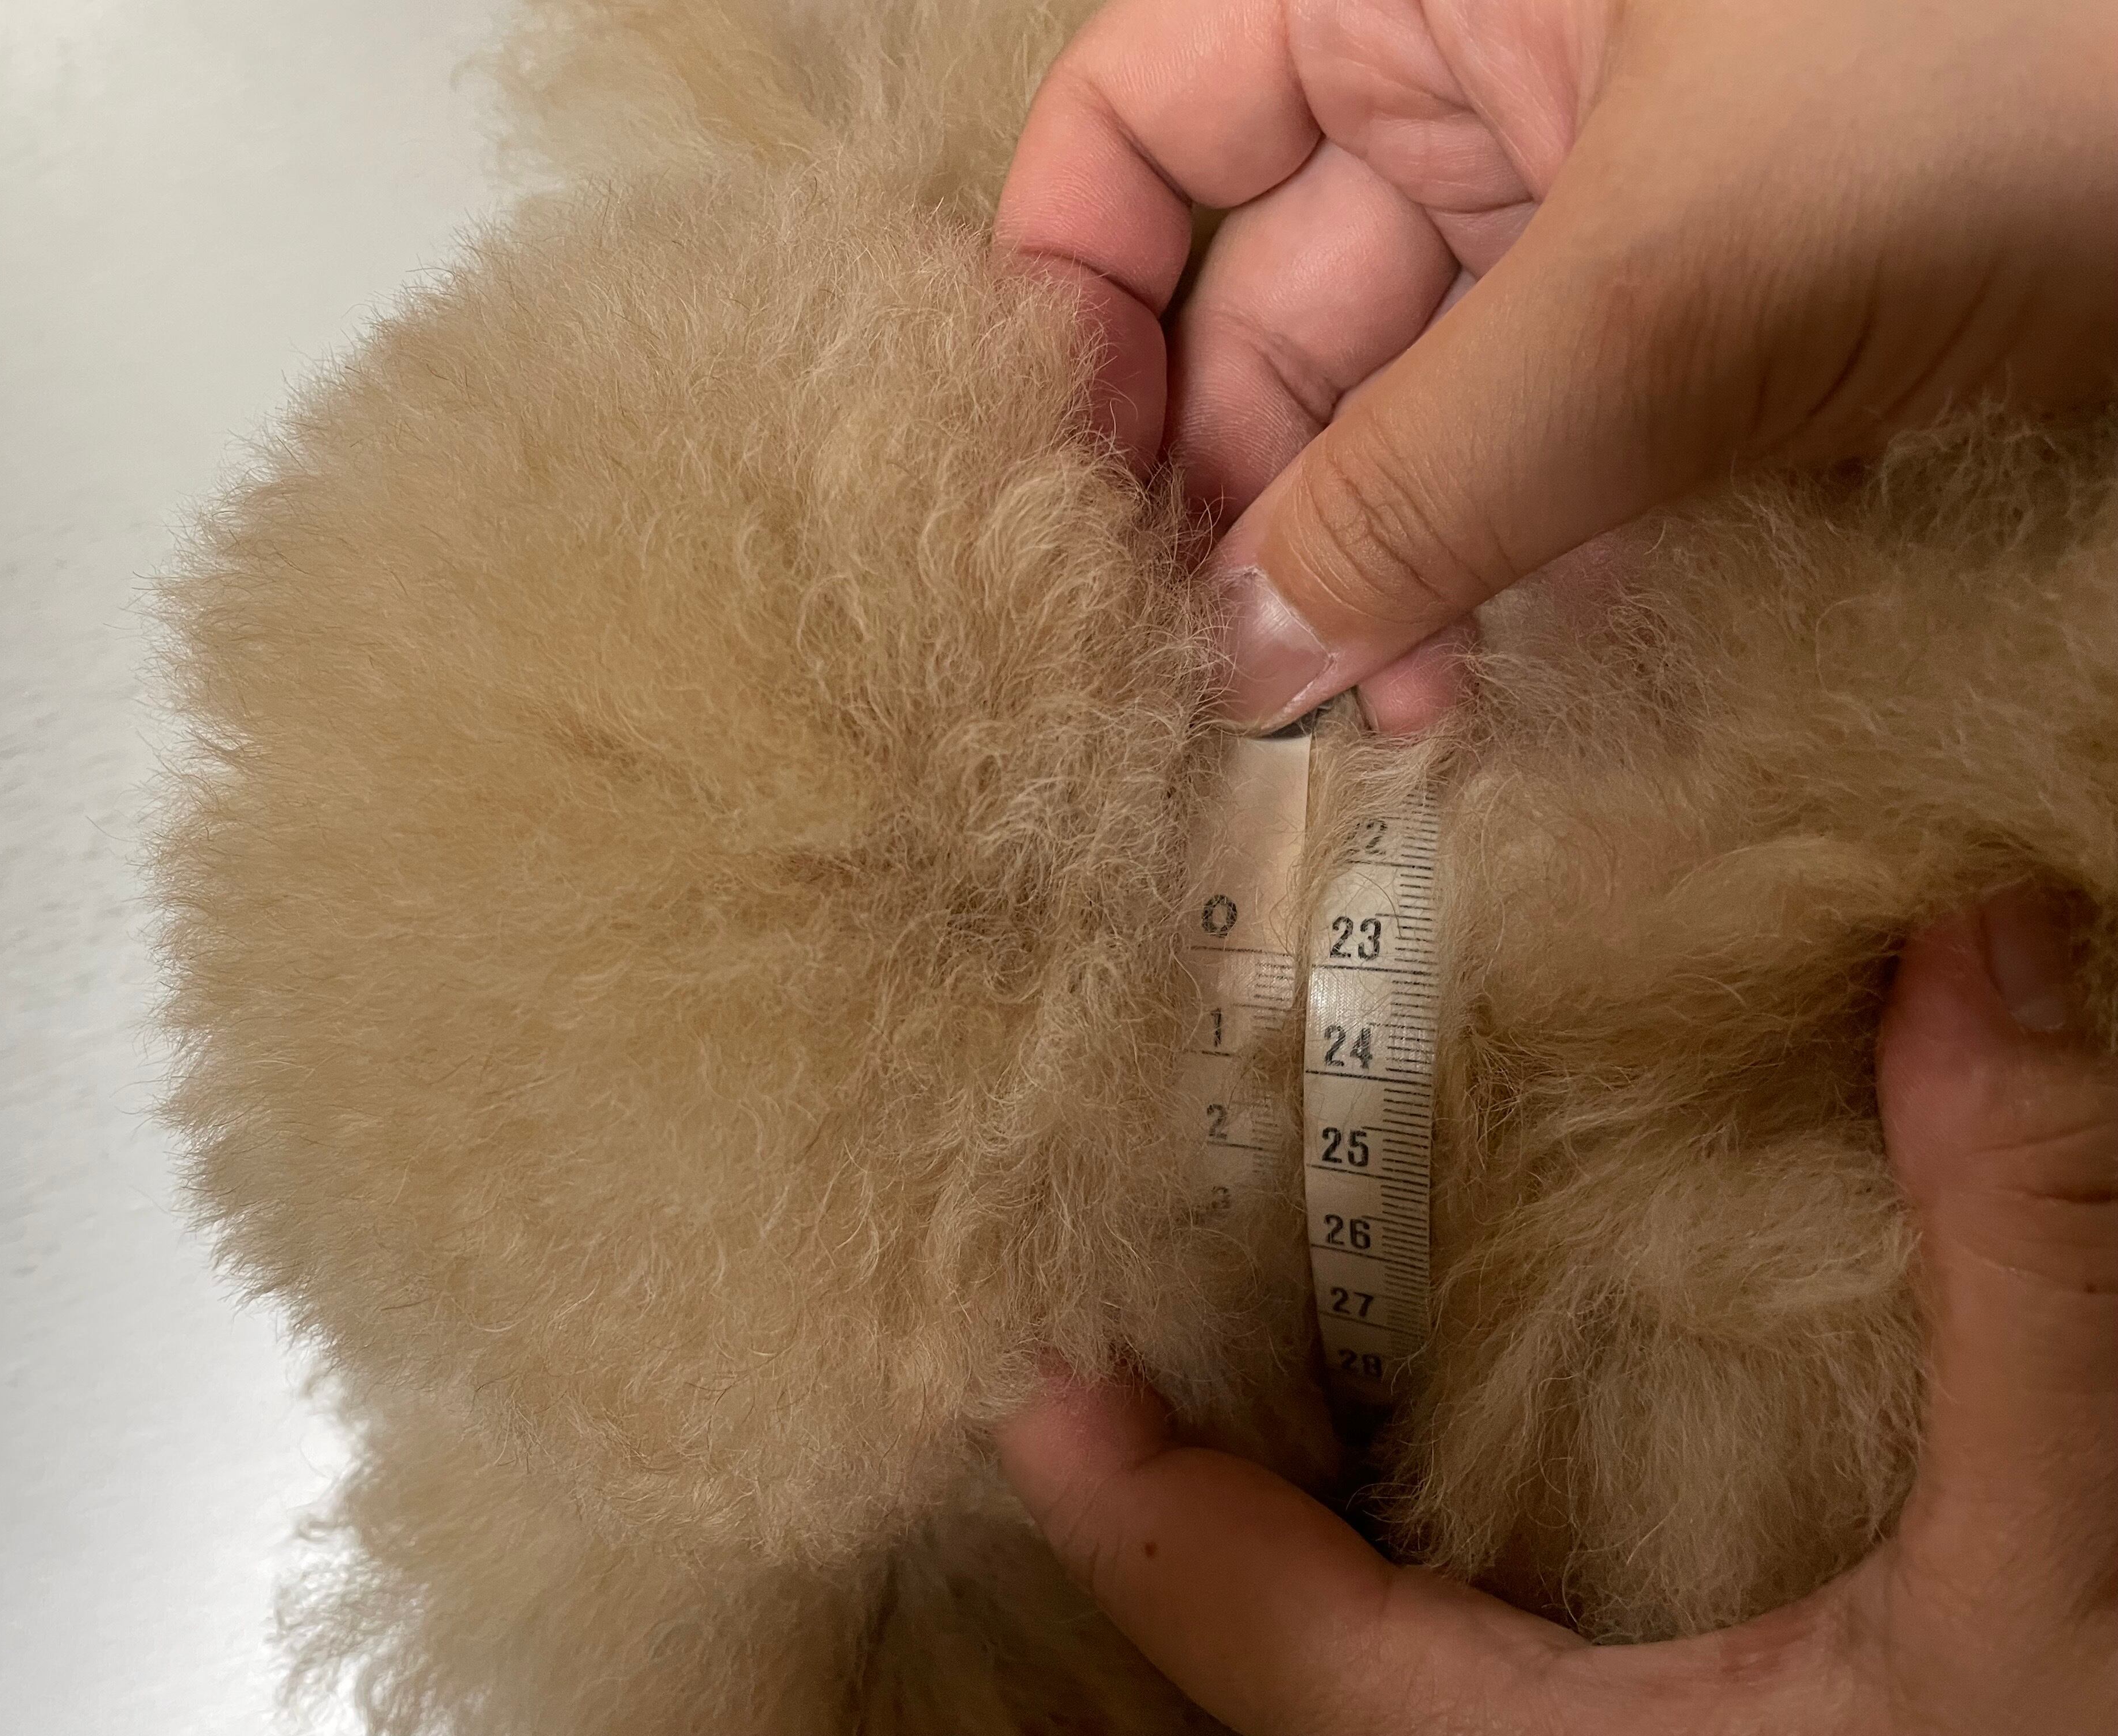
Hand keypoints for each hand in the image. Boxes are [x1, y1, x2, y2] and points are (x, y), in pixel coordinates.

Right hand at [996, 0, 2117, 732]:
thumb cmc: (2018, 60)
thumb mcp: (1673, 278)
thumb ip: (1430, 477)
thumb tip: (1241, 656)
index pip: (1146, 113)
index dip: (1077, 301)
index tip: (1066, 505)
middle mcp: (1491, 52)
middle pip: (1277, 290)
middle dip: (1255, 493)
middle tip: (1244, 686)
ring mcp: (1612, 181)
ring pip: (1422, 387)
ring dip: (1389, 561)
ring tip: (1392, 712)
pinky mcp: (1726, 297)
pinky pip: (1561, 435)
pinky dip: (1521, 555)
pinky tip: (1500, 672)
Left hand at [998, 888, 2117, 1732]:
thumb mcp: (2061, 1564)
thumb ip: (2016, 1269)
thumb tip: (1971, 950)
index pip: (1266, 1641)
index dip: (1131, 1503)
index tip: (1037, 1385)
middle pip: (1284, 1667)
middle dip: (1198, 1523)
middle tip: (1127, 1359)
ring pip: (1365, 1687)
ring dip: (1306, 1558)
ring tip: (1253, 1400)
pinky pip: (1462, 1688)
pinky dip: (1418, 1586)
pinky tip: (1455, 1492)